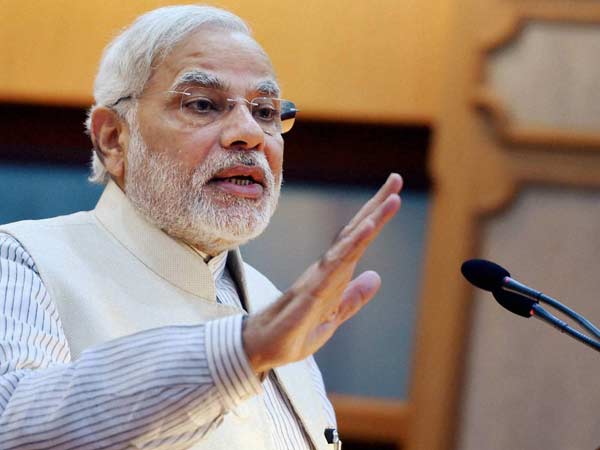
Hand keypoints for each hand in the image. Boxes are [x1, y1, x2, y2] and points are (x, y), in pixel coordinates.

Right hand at [242, 173, 402, 373]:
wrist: (261, 349)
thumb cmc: (294, 333)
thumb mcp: (333, 318)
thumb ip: (353, 298)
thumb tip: (376, 276)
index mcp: (333, 275)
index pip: (357, 241)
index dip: (375, 218)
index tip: (393, 195)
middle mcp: (326, 270)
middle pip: (353, 233)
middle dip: (375, 207)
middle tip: (395, 179)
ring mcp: (318, 278)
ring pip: (347, 245)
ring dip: (369, 222)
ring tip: (390, 200)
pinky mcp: (311, 293)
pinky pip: (335, 266)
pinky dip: (352, 247)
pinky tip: (366, 232)